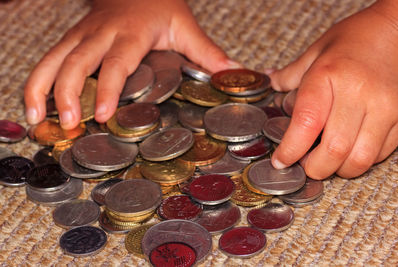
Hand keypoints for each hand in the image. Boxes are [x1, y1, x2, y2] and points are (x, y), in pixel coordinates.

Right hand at [24, 0, 238, 128]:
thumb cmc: (158, 5)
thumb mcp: (184, 25)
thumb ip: (207, 52)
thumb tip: (233, 73)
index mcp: (130, 33)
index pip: (116, 63)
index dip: (108, 88)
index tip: (102, 114)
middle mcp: (100, 34)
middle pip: (75, 63)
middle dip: (67, 95)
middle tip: (68, 125)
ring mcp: (81, 35)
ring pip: (53, 60)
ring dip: (42, 89)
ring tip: (37, 119)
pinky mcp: (71, 39)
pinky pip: (48, 59)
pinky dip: (37, 82)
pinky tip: (34, 104)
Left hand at [269, 0, 397, 178]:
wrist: (392, 32)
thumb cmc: (350, 42)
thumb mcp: (314, 53)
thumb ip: (290, 75)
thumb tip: (269, 83)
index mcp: (328, 76)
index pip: (307, 123)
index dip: (290, 150)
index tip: (280, 160)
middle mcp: (358, 93)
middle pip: (334, 150)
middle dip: (314, 168)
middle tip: (304, 164)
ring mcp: (384, 107)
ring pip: (360, 160)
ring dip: (338, 170)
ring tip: (326, 160)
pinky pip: (379, 154)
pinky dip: (359, 161)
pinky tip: (348, 150)